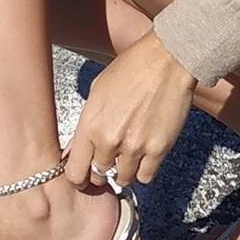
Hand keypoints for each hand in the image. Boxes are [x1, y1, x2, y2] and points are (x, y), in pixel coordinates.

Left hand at [63, 29, 196, 187]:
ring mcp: (135, 147)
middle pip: (98, 177)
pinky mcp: (158, 150)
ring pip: (123, 179)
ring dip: (124, 170)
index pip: (75, 172)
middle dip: (101, 171)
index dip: (79, 177)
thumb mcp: (97, 92)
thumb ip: (85, 125)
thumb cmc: (130, 69)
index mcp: (90, 124)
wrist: (165, 60)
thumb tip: (74, 150)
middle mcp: (110, 140)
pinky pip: (146, 177)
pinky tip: (144, 154)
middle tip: (109, 158)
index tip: (84, 174)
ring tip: (129, 151)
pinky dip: (144, 169)